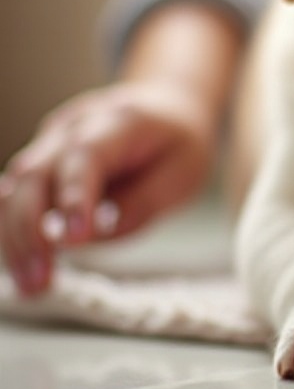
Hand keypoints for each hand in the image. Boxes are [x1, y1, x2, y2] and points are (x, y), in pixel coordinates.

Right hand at [0, 80, 216, 294]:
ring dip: (15, 238)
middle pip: (36, 172)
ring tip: (32, 283)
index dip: (74, 197)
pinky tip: (23, 262)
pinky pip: (18, 192)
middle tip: (40, 280)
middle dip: (31, 230)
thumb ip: (138, 203)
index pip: (85, 155)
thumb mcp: (182, 173)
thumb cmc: (178, 142)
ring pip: (16, 185)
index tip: (73, 239)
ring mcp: (52, 138)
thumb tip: (86, 237)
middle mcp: (76, 124)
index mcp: (120, 120)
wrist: (168, 105)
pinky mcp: (42, 157)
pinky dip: (16, 228)